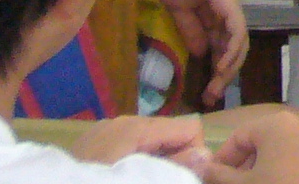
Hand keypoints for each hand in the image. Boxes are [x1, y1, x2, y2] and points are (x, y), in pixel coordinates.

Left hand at [78, 117, 208, 172]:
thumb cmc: (92, 181)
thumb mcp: (134, 180)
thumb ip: (170, 168)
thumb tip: (206, 154)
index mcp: (136, 127)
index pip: (190, 127)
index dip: (193, 154)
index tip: (181, 178)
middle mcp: (123, 121)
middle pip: (170, 133)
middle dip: (174, 159)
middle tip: (157, 180)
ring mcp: (106, 131)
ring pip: (150, 141)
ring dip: (154, 163)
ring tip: (136, 179)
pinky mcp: (94, 142)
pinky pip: (129, 146)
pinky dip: (135, 162)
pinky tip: (119, 177)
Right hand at [147, 0, 250, 88]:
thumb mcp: (179, 9)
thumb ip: (191, 30)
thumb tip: (202, 53)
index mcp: (214, 16)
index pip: (221, 48)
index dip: (215, 70)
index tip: (204, 93)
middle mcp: (227, 13)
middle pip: (233, 50)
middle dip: (224, 75)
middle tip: (211, 97)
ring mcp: (230, 8)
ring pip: (239, 43)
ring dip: (229, 68)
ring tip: (216, 87)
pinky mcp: (228, 3)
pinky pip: (237, 30)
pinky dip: (232, 50)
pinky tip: (221, 67)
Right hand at [202, 106, 298, 183]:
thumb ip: (218, 175)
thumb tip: (198, 164)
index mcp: (278, 125)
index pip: (239, 136)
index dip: (222, 159)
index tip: (211, 180)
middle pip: (264, 143)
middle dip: (245, 166)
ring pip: (286, 153)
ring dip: (267, 171)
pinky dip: (292, 174)